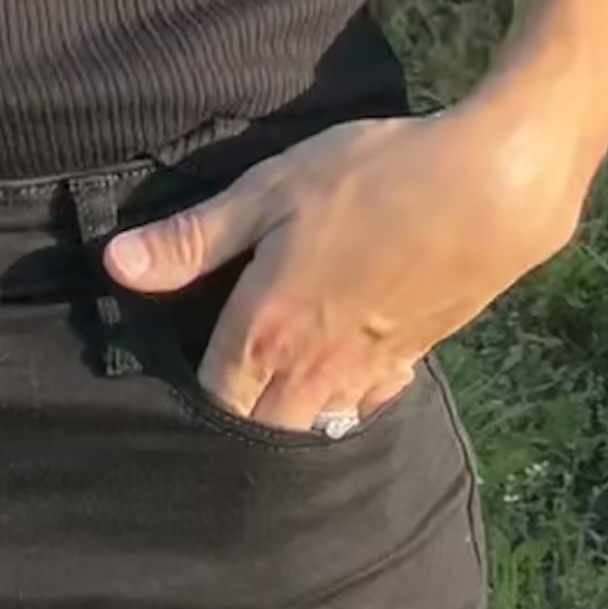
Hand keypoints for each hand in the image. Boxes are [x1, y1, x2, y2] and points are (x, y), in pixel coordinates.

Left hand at [99, 102, 591, 432]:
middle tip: (223, 389)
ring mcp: (368, 368)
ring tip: (272, 397)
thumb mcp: (270, 190)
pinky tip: (338, 382)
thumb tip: (116, 266)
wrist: (491, 190)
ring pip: (316, 426)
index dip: (190, 391)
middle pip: (264, 429)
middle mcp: (315, 366)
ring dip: (291, 421)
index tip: (177, 370)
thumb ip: (194, 239)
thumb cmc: (373, 178)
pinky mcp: (414, 357)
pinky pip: (366, 405)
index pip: (215, 396)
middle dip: (239, 421)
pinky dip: (345, 405)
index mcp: (269, 329)